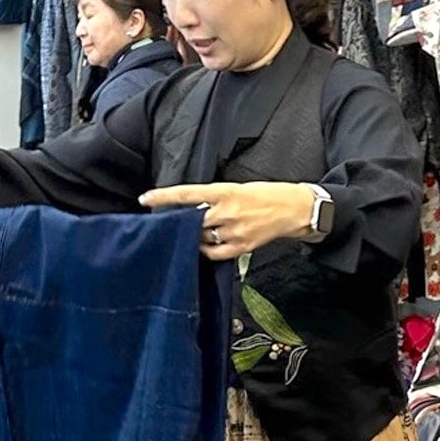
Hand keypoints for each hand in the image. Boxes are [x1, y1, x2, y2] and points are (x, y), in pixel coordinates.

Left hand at [138, 181, 317, 261]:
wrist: (293, 209)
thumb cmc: (265, 195)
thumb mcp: (237, 187)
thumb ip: (214, 197)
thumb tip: (192, 207)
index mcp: (225, 192)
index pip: (187, 194)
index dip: (163, 197)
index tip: (145, 199)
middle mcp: (227, 212)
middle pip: (191, 220)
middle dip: (181, 222)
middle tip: (176, 222)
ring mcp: (234, 231)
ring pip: (201, 238)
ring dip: (196, 235)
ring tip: (202, 230)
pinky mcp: (242, 247)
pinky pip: (214, 253)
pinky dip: (206, 249)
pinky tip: (206, 244)